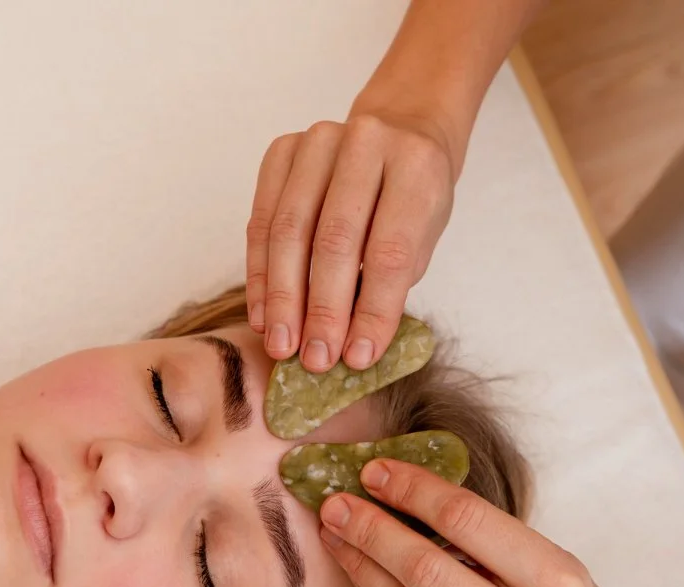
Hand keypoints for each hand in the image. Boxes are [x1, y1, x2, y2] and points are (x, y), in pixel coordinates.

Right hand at [246, 112, 456, 373]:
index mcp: (417, 166)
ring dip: (283, 297)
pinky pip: (261, 219)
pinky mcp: (283, 149)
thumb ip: (390, 282)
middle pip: (335, 240)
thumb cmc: (412, 196)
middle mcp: (368, 142)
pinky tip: (264, 313)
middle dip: (322, 309)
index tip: (358, 356)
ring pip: (289, 229)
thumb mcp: (423, 237)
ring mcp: (320, 139)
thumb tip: (351, 348)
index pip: (391, 250)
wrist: (399, 130)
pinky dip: (260, 273)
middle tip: (314, 358)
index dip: (373, 310)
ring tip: (282, 344)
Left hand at [317, 460, 660, 586]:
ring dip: (360, 566)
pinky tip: (361, 575)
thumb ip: (486, 538)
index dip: (412, 490)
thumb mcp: (551, 564)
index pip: (466, 521)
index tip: (374, 470)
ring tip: (336, 535)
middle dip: (370, 529)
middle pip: (424, 569)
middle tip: (335, 502)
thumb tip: (399, 492)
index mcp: (555, 581)